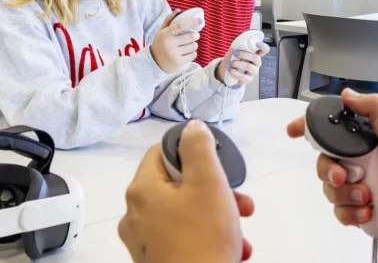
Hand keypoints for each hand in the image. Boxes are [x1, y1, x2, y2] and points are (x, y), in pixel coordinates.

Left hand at [119, 121, 254, 262]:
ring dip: (217, 214)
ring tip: (241, 227)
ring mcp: (144, 240)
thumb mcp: (209, 182)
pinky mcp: (155, 260)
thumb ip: (199, 148)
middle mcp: (135, 213)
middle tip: (239, 199)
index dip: (192, 152)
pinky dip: (207, 236)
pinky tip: (231, 247)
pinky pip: (183, 237)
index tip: (217, 164)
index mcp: (142, 189)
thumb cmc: (203, 236)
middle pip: (178, 185)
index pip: (161, 151)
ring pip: (184, 213)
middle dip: (215, 189)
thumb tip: (190, 128)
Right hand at [149, 11, 201, 72]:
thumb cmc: (161, 43)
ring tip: (190, 44)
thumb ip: (169, 20)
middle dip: (196, 35)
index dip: (191, 22)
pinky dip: (193, 53)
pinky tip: (187, 52)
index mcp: (164, 34)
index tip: (199, 20)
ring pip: (193, 46)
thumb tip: (179, 10)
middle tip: (195, 35)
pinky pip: (193, 55)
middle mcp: (168, 44)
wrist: (155, 62)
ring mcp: (174, 54)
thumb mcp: (161, 31)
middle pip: (190, 37)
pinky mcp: (179, 62)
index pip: (179, 26)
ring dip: (194, 44)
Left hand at [216, 43, 269, 84]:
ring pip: (249, 67)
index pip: (265, 50)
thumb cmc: (233, 57)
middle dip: (244, 55)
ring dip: (238, 64)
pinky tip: (231, 70)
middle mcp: (257, 63)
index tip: (257, 44)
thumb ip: (239, 44)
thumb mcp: (235, 49)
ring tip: (231, 63)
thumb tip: (239, 41)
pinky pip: (244, 77)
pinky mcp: (248, 79)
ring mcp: (253, 72)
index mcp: (255, 53)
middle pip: (256, 58)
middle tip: (235, 53)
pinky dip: (235, 73)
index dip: (263, 47)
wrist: (226, 68)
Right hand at [287, 90, 377, 261]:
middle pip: (325, 163)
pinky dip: (352, 212)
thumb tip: (349, 94)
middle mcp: (363, 163)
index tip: (294, 131)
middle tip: (345, 174)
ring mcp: (361, 188)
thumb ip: (373, 109)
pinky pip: (340, 212)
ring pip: (330, 189)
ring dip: (347, 193)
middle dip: (330, 170)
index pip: (333, 131)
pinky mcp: (362, 211)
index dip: (310, 129)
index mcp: (369, 141)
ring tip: (368, 195)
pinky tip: (369, 209)